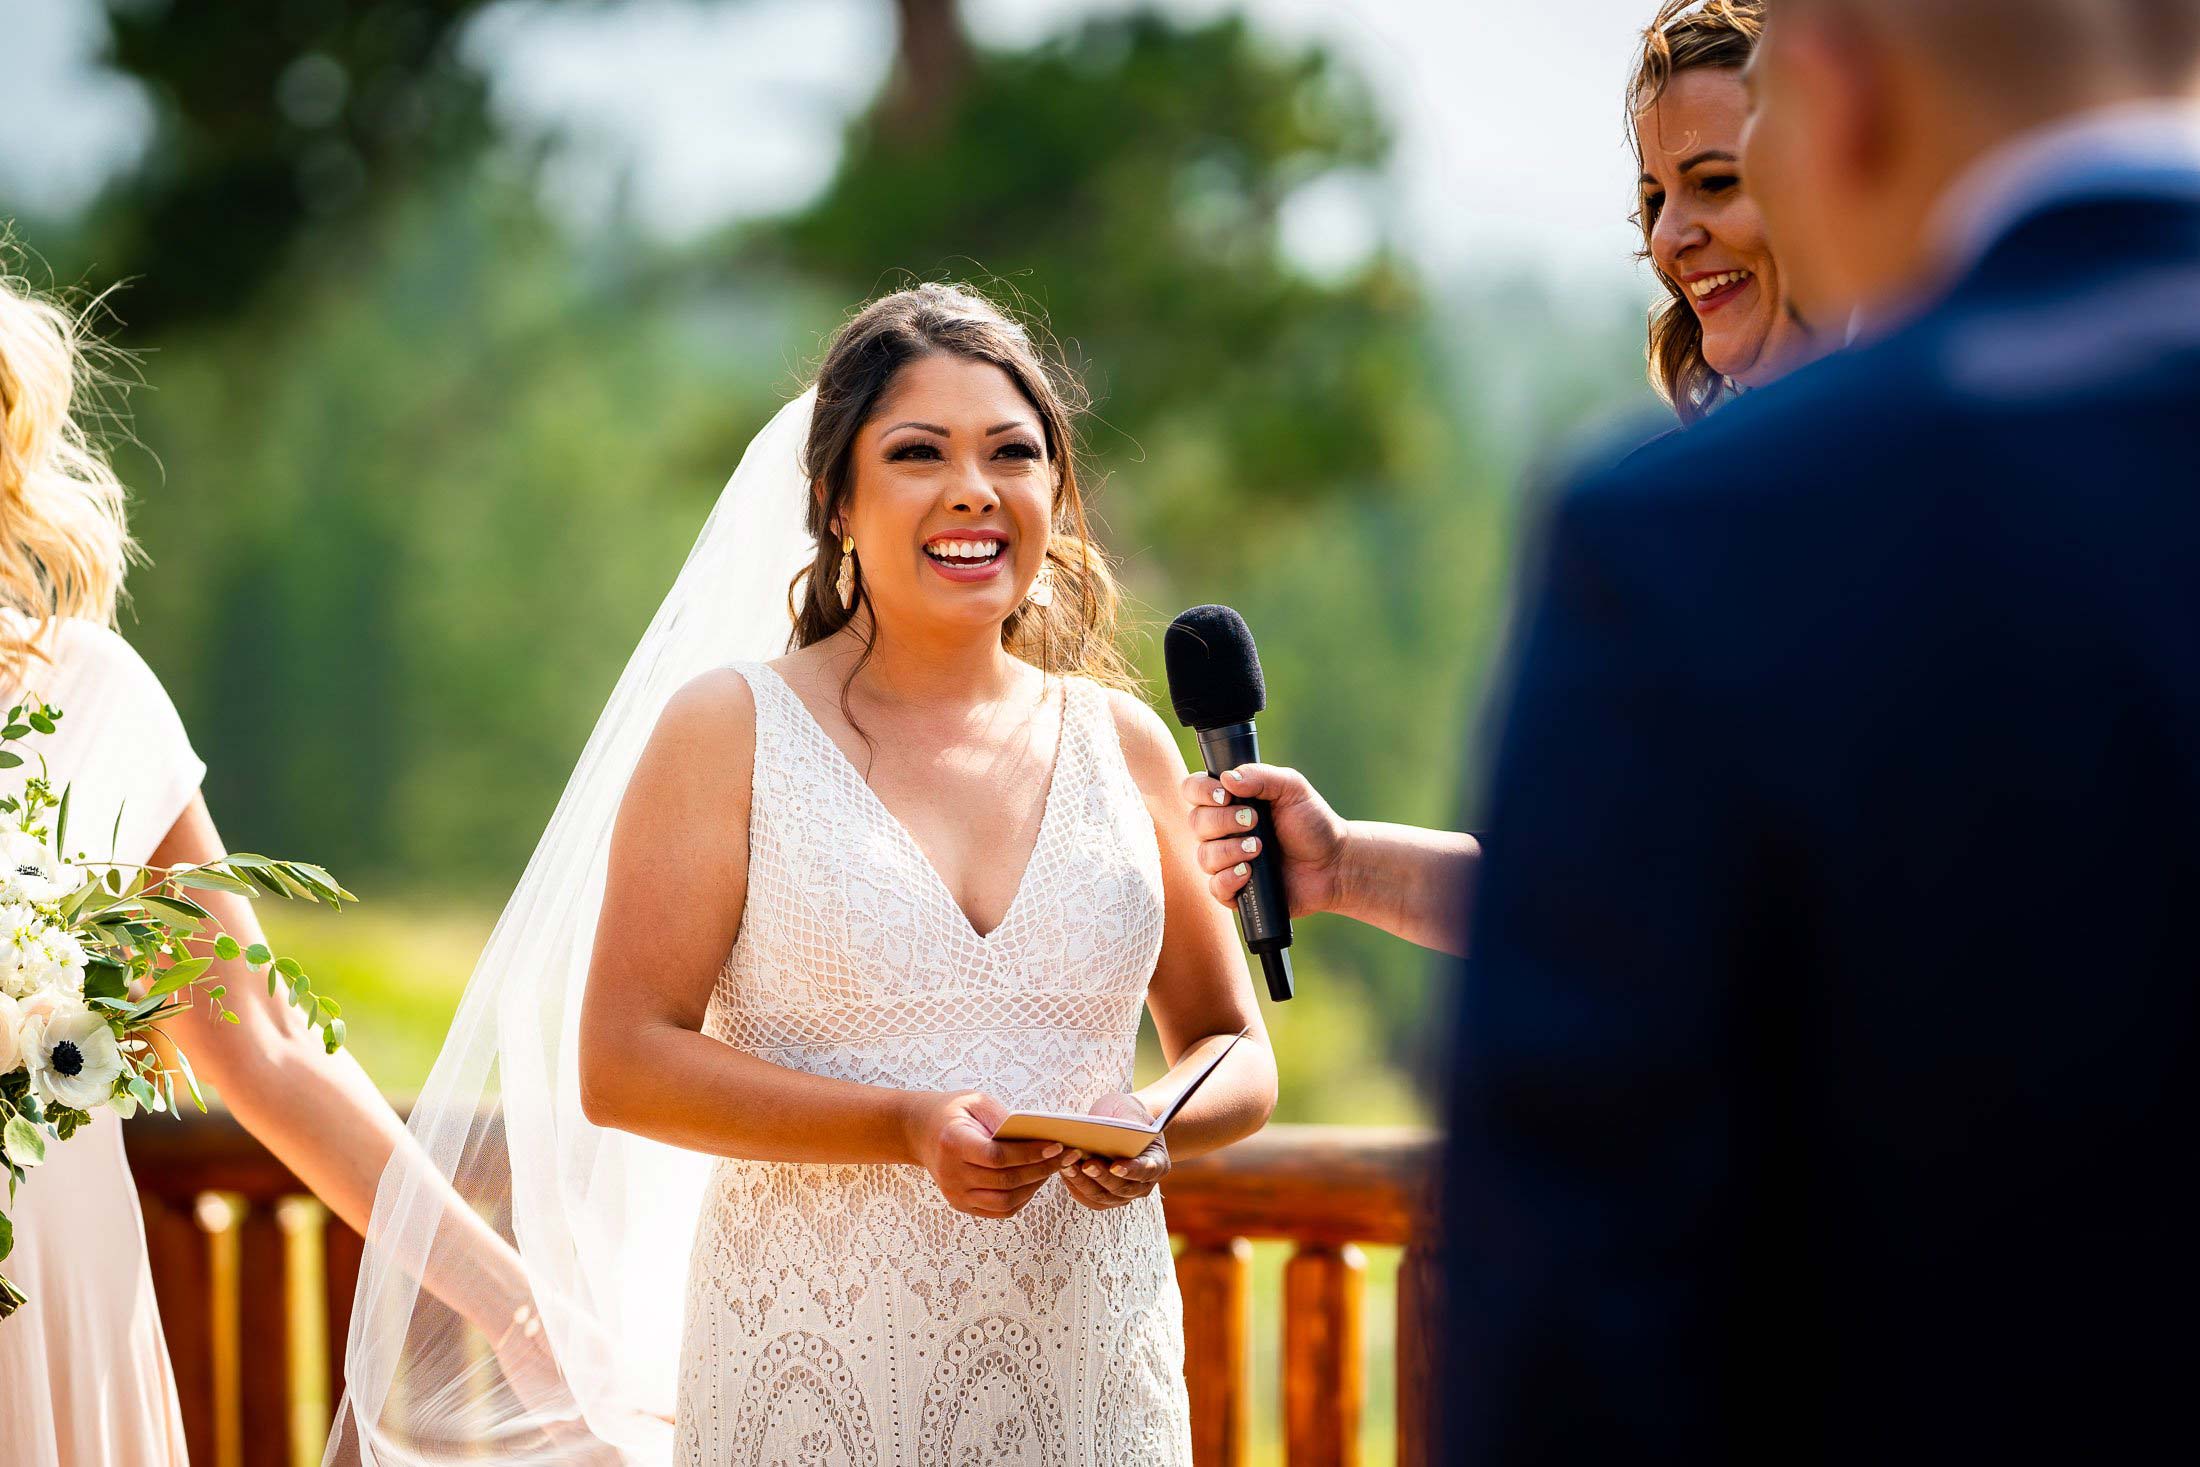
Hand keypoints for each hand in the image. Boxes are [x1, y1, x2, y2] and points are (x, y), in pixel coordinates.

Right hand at [903, 1089, 1062, 1218]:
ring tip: (1053, 1167)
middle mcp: (951, 1174)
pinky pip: (1000, 1210)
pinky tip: (1035, 1180)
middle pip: (1006, 1181)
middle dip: (1042, 1169)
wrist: (920, 1132)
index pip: (997, 1157)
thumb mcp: (976, 1102)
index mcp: (952, 1143)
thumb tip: (1036, 1137)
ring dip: (1035, 1186)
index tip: (1057, 1145)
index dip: (1029, 1154)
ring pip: (1006, 1201)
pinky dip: (1022, 1198)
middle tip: (1067, 1156)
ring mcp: (955, 1194)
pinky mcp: (961, 1205)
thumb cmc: (954, 1113)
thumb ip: (1003, 1118)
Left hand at [1057, 1093, 1169, 1210]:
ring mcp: (1124, 1194)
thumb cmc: (1126, 1114)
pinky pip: (1090, 1199)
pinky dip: (1076, 1187)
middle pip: (1123, 1188)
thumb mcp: (1130, 1109)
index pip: (1147, 1169)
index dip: (1132, 1170)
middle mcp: (1143, 1184)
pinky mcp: (1105, 1198)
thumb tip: (1110, 1129)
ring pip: (1103, 1197)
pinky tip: (1064, 1172)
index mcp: (1157, 1162)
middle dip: (1102, 1176)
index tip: (1116, 1166)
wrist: (1120, 1124)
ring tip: (1067, 1167)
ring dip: (1084, 1183)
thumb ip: (1126, 1120)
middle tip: (1085, 1165)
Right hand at [1179, 763, 1349, 916]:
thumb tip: (1227, 778)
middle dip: (1222, 821)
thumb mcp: (1293, 788)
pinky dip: (1229, 879)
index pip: (1194, 790)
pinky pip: (1215, 887)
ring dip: (1229, 850)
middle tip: (1254, 821)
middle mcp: (1222, 830)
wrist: (1334, 864)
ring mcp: (1227, 860)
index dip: (1202, 792)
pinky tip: (1249, 873)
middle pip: (1196, 822)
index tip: (1225, 795)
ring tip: (1259, 849)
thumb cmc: (1313, 823)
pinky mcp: (1235, 889)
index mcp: (1231, 801)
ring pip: (1204, 856)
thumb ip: (1261, 776)